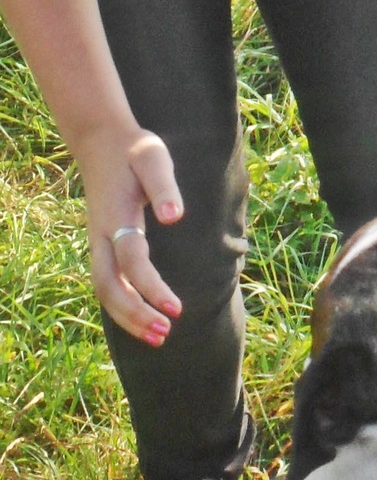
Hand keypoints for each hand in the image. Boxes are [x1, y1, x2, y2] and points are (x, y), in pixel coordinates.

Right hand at [75, 120, 184, 345]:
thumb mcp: (153, 156)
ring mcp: (97, 242)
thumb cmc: (135, 150)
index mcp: (115, 215)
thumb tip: (173, 218)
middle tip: (165, 333)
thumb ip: (164, 186)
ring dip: (127, 317)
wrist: (102, 142)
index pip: (131, 261)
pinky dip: (121, 306)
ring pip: (103, 289)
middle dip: (135, 314)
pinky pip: (106, 283)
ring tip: (158, 337)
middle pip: (109, 285)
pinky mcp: (100, 246)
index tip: (177, 309)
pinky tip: (143, 322)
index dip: (152, 287)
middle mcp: (101, 234)